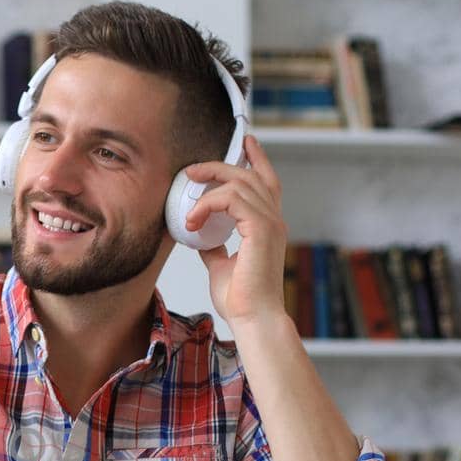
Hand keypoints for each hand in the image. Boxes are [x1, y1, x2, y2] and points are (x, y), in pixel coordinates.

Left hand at [180, 134, 288, 328]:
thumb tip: (201, 236)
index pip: (266, 182)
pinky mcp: (261, 228)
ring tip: (187, 203)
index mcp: (267, 226)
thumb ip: (214, 246)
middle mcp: (273, 220)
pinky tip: (193, 221)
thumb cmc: (241, 299)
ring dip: (208, 186)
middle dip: (220, 166)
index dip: (257, 159)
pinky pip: (231, 199)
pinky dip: (207, 205)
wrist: (253, 318)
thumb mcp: (221, 265)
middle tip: (192, 170)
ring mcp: (270, 223)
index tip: (246, 142)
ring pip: (239, 183)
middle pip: (250, 175)